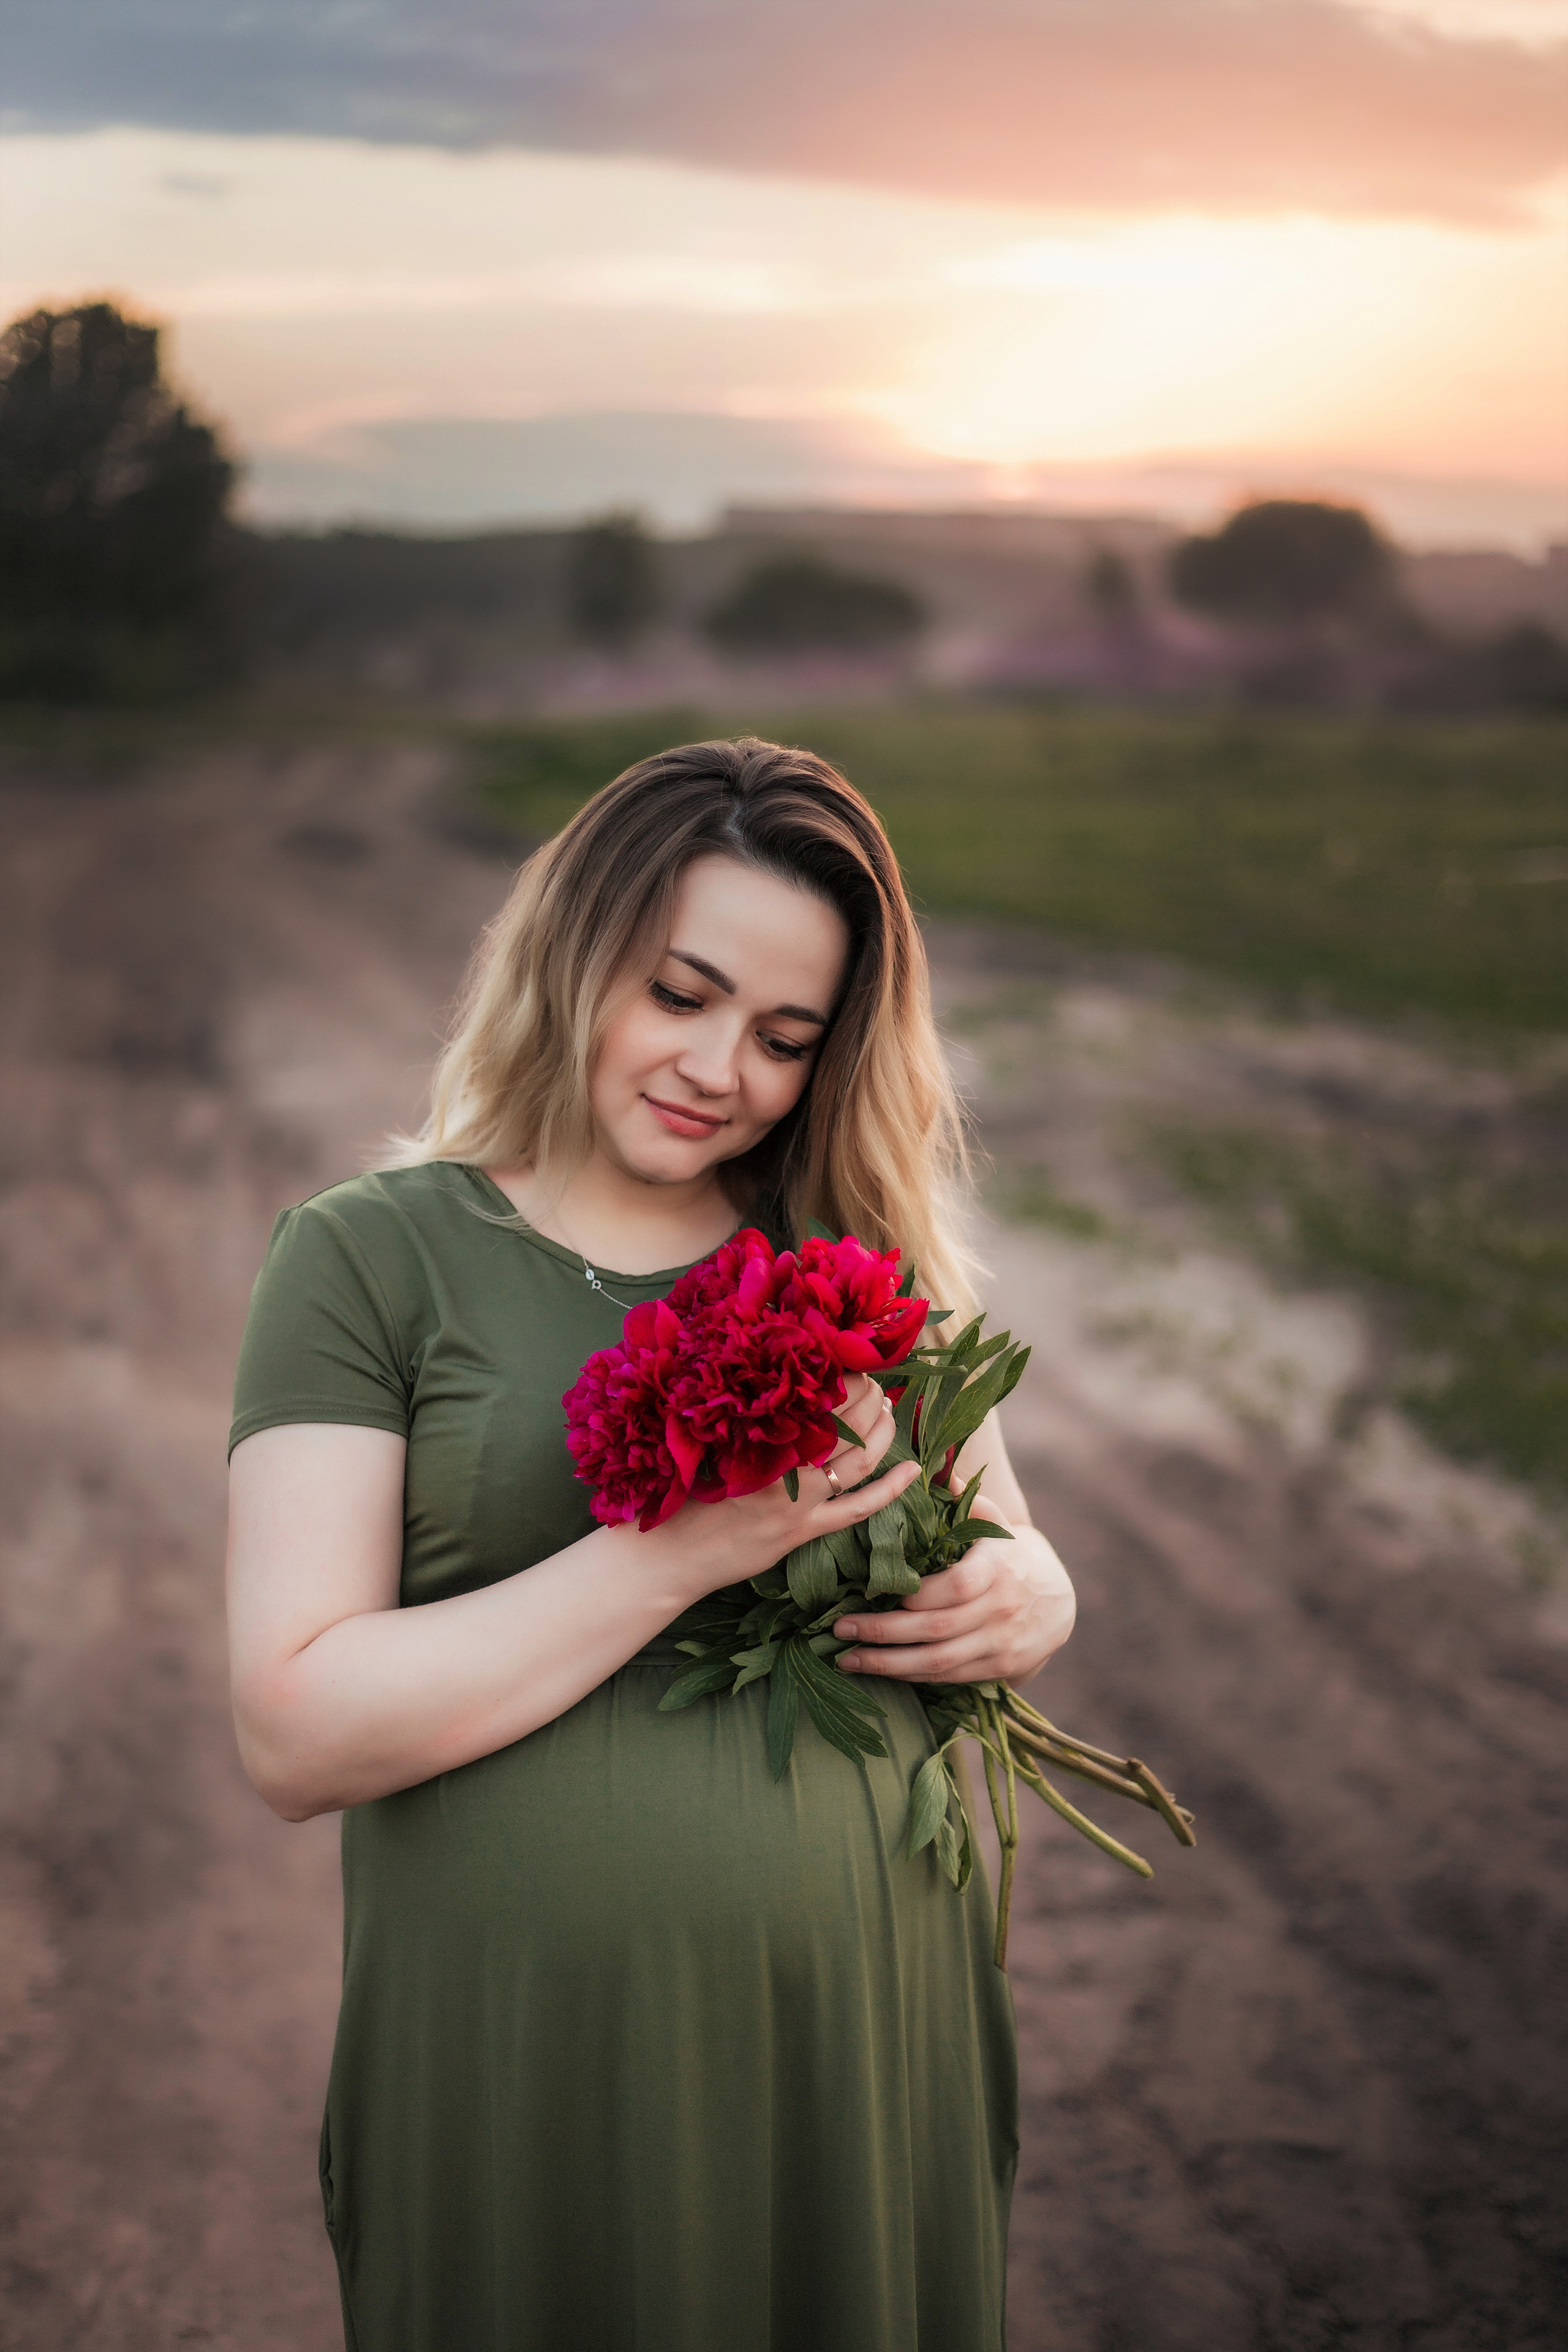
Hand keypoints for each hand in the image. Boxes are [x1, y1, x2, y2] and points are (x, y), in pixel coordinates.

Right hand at [642, 1372, 920, 1598]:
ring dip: (881, 1430)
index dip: (836, 1372)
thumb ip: (739, 1419)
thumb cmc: (678, 1493)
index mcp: (758, 1436)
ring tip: (890, 1409)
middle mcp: (785, 1466)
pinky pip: (859, 1509)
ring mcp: (799, 1502)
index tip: (844, 1356)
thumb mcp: (705, 1442)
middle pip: (842, 1421)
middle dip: (865, 1395)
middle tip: (872, 1379)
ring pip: (859, 1460)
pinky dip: (890, 1489)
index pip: (811, 1393)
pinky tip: (913, 1470)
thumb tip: (765, 1384)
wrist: (668, 1555)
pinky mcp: (803, 1531)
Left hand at [832, 1494, 1075, 1684]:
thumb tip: (928, 1469)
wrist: (1057, 1603)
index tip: (881, 1588)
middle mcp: (1000, 1609)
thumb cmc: (1009, 1554)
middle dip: (882, 1631)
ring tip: (846, 1658)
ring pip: (937, 1662)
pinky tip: (878, 1669)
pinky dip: (909, 1675)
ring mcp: (999, 1644)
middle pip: (936, 1628)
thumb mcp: (994, 1522)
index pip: (958, 1585)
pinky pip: (945, 1677)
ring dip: (887, 1663)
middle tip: (840, 1627)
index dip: (919, 1593)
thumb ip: (963, 1498)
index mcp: (998, 1568)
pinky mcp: (995, 1668)